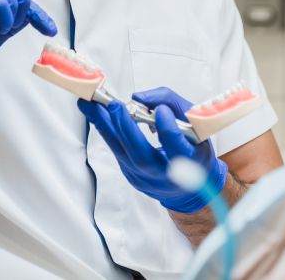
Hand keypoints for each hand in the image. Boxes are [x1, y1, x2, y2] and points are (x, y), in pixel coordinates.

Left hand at [78, 86, 227, 213]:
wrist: (190, 186)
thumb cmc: (193, 147)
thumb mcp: (195, 123)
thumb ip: (171, 102)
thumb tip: (138, 98)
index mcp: (189, 162)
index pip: (177, 148)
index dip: (168, 129)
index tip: (160, 111)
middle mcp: (165, 174)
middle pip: (142, 156)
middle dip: (126, 128)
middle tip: (114, 105)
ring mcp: (145, 178)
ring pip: (121, 152)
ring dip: (104, 125)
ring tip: (89, 104)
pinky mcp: (130, 175)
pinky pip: (116, 150)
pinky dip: (106, 130)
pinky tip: (96, 114)